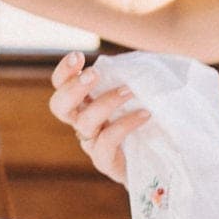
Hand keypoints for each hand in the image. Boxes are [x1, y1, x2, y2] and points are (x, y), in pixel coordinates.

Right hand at [48, 52, 150, 185]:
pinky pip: (107, 142)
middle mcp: (82, 122)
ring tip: (130, 90)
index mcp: (85, 103)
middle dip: (73, 88)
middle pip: (60, 106)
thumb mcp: (140, 93)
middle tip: (94, 74)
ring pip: (84, 123)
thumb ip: (132, 77)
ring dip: (105, 102)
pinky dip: (125, 124)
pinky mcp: (105, 161)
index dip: (64, 72)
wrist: (159, 161)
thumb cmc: (148, 120)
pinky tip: (145, 114)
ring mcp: (91, 143)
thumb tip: (137, 59)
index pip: (61, 85)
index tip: (78, 56)